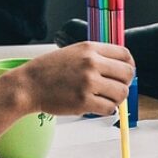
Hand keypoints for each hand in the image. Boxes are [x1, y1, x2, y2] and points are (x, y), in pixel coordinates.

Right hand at [10, 42, 135, 116]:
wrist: (28, 85)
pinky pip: (109, 108)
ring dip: (116, 99)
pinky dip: (106, 109)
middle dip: (124, 83)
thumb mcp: (73, 52)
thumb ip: (95, 56)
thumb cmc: (48, 71)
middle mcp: (91, 63)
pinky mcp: (84, 101)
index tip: (124, 74)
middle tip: (114, 89)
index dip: (129, 66)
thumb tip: (119, 68)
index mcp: (90, 48)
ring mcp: (88, 83)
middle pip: (127, 74)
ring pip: (121, 93)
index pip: (125, 55)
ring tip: (104, 99)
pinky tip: (96, 106)